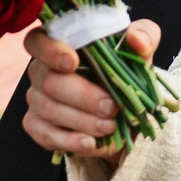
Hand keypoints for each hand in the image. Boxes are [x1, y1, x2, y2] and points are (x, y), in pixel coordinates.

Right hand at [21, 21, 158, 158]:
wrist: (123, 111)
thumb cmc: (124, 72)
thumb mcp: (139, 51)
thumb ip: (144, 37)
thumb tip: (137, 39)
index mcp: (59, 44)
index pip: (39, 40)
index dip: (51, 51)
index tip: (73, 62)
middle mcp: (40, 71)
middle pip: (50, 82)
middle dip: (83, 96)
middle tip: (111, 107)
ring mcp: (36, 99)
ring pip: (51, 110)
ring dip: (83, 121)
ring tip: (109, 126)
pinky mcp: (37, 126)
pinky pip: (47, 136)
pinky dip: (71, 141)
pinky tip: (91, 144)